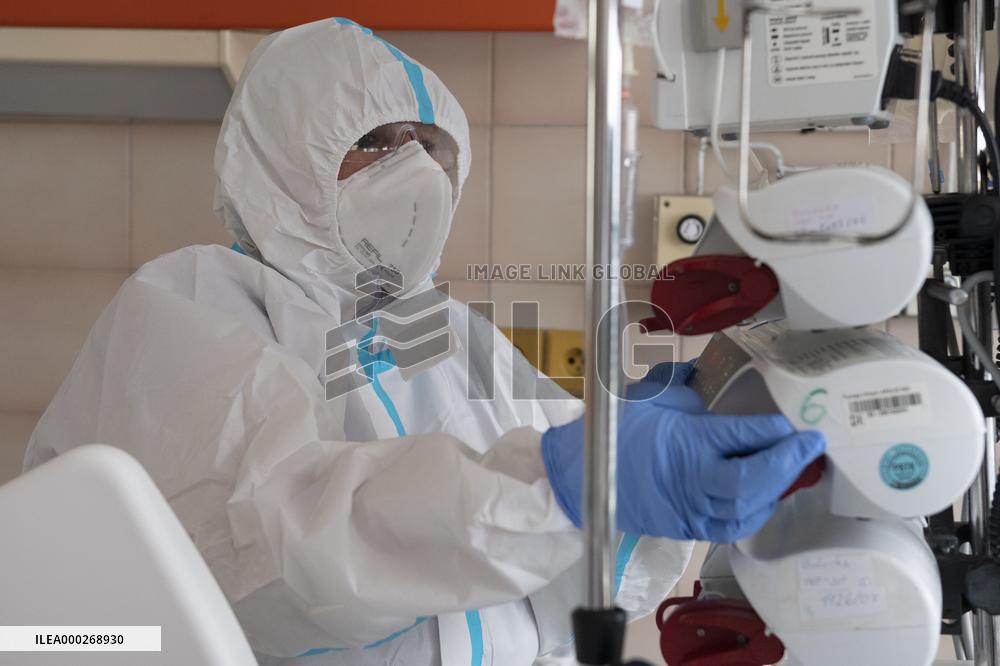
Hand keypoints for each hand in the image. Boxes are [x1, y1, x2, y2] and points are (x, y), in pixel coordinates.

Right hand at [541, 363, 825, 541]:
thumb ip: (683, 383)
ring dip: (775, 488)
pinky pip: (731, 527)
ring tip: (792, 467)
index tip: (797, 423)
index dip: (774, 430)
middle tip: (809, 445)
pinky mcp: (687, 527)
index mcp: (684, 443)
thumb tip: (708, 369)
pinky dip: (755, 512)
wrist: (579, 478)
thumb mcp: (648, 397)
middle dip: (786, 463)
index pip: (741, 437)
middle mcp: (691, 480)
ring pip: (746, 508)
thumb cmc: (613, 435)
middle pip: (751, 480)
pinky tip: (766, 496)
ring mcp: (690, 509)